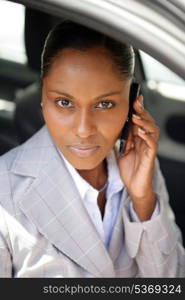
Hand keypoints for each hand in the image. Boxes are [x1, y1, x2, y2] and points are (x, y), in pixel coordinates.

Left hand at [118, 94, 159, 219]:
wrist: (134, 187)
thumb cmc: (129, 170)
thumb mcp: (122, 151)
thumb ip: (123, 139)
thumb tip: (118, 126)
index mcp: (139, 139)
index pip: (140, 121)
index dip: (138, 110)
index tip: (134, 99)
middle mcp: (145, 142)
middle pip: (148, 122)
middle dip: (142, 112)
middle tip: (135, 103)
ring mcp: (149, 149)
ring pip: (153, 131)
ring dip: (145, 122)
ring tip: (136, 117)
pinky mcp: (150, 157)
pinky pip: (152, 145)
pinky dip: (147, 137)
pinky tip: (140, 132)